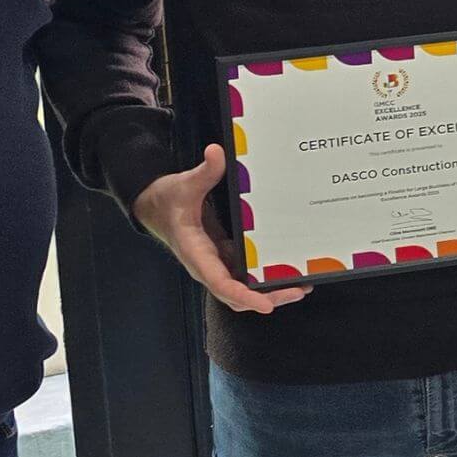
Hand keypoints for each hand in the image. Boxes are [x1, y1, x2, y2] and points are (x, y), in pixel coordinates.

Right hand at [132, 143, 310, 313]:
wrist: (156, 206)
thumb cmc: (168, 199)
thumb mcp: (184, 184)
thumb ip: (203, 172)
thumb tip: (216, 152)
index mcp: (196, 253)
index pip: (220, 283)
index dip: (244, 295)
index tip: (265, 304)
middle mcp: (207, 264)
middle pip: (238, 294)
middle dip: (267, 298)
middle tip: (298, 290)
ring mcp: (216, 263)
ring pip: (243, 289)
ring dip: (269, 292)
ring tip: (300, 286)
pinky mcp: (222, 256)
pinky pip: (244, 275)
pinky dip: (263, 278)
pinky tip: (284, 271)